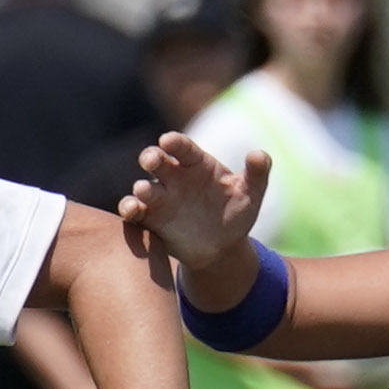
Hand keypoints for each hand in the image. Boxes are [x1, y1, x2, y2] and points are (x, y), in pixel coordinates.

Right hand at [121, 133, 267, 289]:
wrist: (222, 248)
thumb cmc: (236, 213)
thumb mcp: (251, 194)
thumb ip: (257, 173)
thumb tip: (259, 155)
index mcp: (196, 163)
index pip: (183, 148)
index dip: (175, 142)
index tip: (168, 140)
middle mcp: (174, 177)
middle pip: (157, 161)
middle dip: (151, 158)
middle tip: (151, 160)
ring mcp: (160, 198)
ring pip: (144, 187)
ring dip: (141, 188)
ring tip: (144, 190)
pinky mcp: (151, 219)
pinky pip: (135, 212)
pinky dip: (129, 209)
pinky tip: (132, 211)